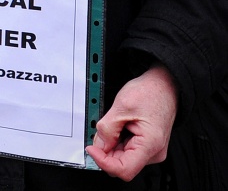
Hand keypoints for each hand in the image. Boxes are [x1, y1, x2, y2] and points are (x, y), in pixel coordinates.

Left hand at [85, 63, 177, 180]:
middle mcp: (153, 152)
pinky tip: (119, 127)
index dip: (103, 162)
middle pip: (122, 164)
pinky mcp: (146, 145)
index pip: (124, 170)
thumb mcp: (121, 106)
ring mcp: (151, 150)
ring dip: (111, 145)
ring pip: (123, 157)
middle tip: (101, 131)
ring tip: (116, 124)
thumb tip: (97, 145)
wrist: (164, 86)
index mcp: (150, 145)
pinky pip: (127, 150)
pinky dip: (117, 141)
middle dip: (106, 151)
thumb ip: (106, 129)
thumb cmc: (150, 93)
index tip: (91, 149)